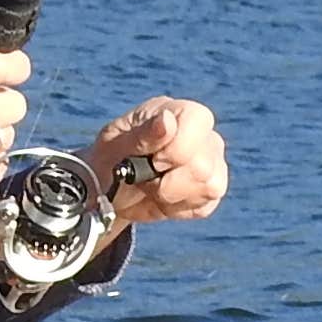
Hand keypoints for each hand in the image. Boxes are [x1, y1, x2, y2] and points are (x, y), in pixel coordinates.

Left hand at [92, 98, 227, 225]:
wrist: (109, 189)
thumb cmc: (111, 158)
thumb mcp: (114, 144)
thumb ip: (142, 134)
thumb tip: (167, 120)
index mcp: (176, 112)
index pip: (198, 120)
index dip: (177, 149)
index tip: (153, 163)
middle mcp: (201, 134)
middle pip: (203, 165)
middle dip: (167, 183)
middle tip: (144, 179)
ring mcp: (212, 161)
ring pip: (209, 187)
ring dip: (172, 197)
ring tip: (153, 188)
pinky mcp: (212, 189)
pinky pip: (205, 206)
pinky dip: (178, 209)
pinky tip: (163, 199)